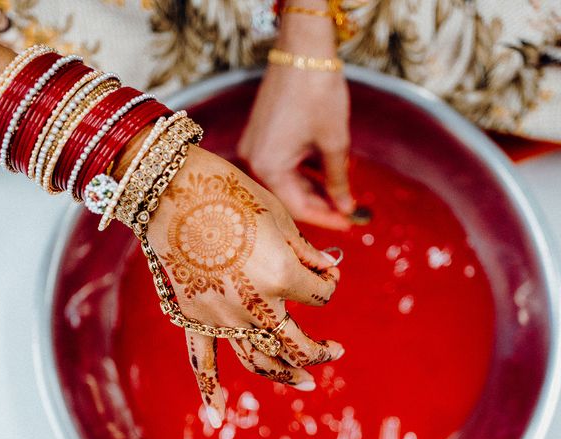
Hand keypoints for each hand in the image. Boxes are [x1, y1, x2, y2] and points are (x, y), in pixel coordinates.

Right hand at [145, 146, 344, 426]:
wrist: (169, 189)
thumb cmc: (230, 193)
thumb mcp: (279, 216)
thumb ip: (307, 253)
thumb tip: (331, 271)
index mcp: (283, 278)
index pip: (323, 296)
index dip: (328, 285)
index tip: (324, 272)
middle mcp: (255, 308)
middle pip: (299, 344)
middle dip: (322, 351)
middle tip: (336, 352)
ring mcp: (222, 319)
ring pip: (260, 361)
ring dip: (285, 374)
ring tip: (305, 381)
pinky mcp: (194, 319)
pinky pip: (203, 363)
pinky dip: (211, 392)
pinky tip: (218, 417)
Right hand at [237, 64, 353, 230]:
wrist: (302, 49)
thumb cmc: (317, 92)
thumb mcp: (334, 142)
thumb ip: (338, 181)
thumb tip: (346, 207)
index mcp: (268, 168)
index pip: (298, 207)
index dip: (326, 218)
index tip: (349, 224)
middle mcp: (254, 162)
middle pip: (289, 196)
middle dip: (320, 203)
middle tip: (349, 211)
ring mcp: (255, 148)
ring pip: (286, 180)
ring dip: (313, 187)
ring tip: (341, 191)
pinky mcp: (261, 136)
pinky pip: (282, 163)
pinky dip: (303, 170)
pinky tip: (325, 172)